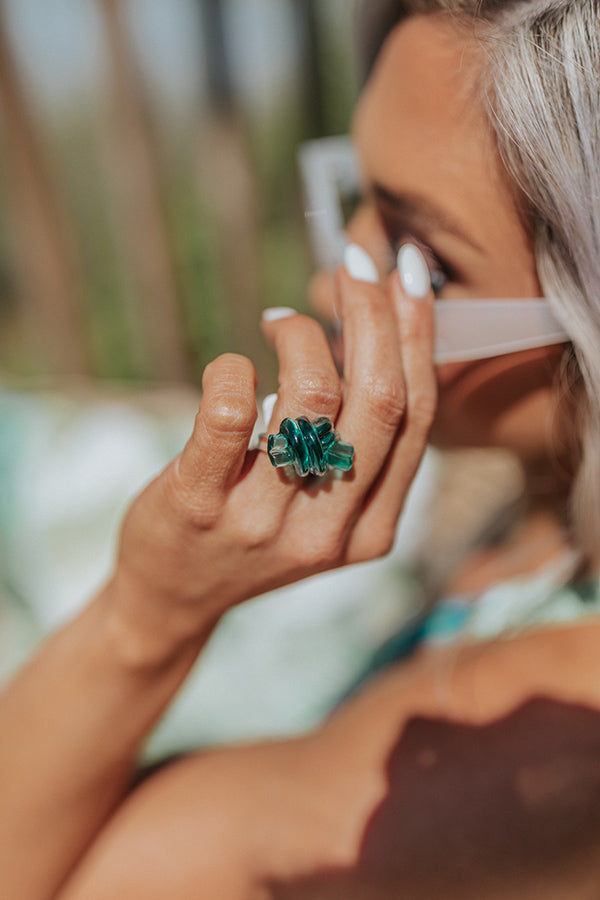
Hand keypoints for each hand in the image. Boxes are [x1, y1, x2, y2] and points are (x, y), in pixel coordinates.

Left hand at [108, 261, 435, 658]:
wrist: (174, 596)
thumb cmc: (255, 531)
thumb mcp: (328, 509)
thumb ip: (361, 447)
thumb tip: (384, 329)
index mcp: (375, 529)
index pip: (416, 415)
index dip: (417, 334)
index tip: (404, 276)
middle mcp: (329, 531)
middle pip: (378, 397)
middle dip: (371, 312)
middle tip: (350, 267)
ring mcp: (264, 522)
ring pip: (313, 394)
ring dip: (300, 333)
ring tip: (278, 322)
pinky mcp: (199, 503)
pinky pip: (230, 411)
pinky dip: (234, 367)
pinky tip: (232, 365)